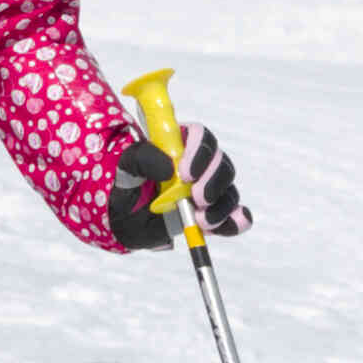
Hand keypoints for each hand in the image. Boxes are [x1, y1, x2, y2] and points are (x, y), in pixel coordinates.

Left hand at [110, 123, 247, 249]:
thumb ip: (142, 159)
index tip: (185, 174)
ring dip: (220, 205)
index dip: (199, 151)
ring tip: (201, 221)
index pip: (200, 136)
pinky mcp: (215, 211)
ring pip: (228, 188)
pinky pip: (234, 214)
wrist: (126, 220)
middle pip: (220, 162)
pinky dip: (235, 220)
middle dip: (213, 181)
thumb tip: (169, 168)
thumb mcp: (126, 168)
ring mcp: (210, 187)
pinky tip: (228, 226)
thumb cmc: (129, 187)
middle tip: (197, 198)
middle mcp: (200, 163)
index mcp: (180, 143)